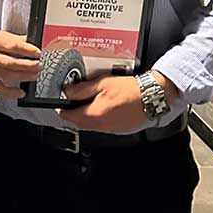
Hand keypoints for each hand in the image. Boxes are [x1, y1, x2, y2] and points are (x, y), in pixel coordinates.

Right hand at [0, 18, 41, 97]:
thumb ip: (15, 39)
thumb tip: (32, 44)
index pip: (10, 45)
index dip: (25, 49)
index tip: (37, 52)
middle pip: (8, 61)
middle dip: (26, 65)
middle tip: (38, 65)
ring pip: (4, 74)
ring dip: (22, 76)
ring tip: (34, 75)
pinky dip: (10, 92)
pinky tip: (20, 92)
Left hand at [59, 71, 178, 132]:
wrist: (152, 97)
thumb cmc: (130, 90)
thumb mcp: (101, 83)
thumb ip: (82, 89)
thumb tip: (67, 91)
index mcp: (93, 115)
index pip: (69, 117)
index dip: (62, 108)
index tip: (59, 102)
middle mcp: (101, 126)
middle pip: (79, 122)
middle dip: (74, 111)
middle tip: (74, 98)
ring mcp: (111, 129)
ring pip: (91, 124)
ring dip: (87, 113)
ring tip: (91, 98)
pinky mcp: (120, 129)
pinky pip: (103, 125)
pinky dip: (99, 116)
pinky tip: (105, 104)